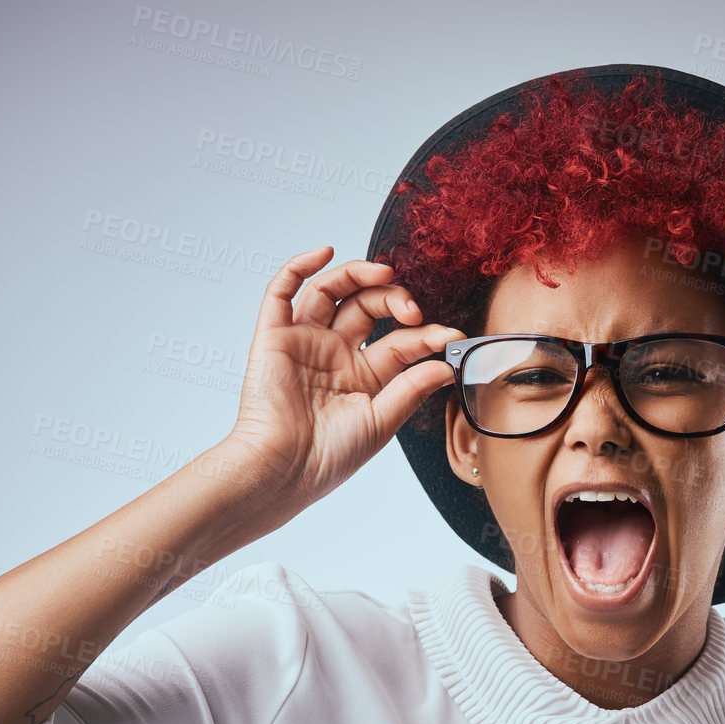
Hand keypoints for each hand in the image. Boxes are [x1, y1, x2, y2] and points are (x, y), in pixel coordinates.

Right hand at [219, 246, 460, 517]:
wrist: (283, 469)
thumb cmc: (329, 456)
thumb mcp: (381, 421)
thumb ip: (411, 388)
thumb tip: (446, 365)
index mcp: (364, 376)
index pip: (401, 341)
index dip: (427, 334)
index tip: (451, 335)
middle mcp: (335, 353)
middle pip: (368, 306)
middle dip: (395, 299)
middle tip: (412, 309)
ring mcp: (305, 341)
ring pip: (331, 291)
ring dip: (357, 274)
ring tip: (384, 273)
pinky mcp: (273, 336)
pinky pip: (281, 292)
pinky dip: (299, 266)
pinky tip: (325, 253)